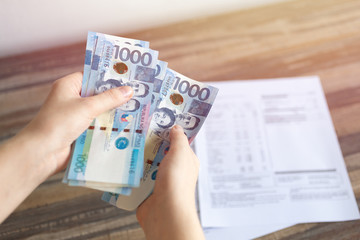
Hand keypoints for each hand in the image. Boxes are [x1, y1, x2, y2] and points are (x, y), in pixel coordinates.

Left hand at [0, 72, 132, 221]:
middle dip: (115, 96)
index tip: (128, 78)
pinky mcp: (79, 131)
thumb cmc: (59, 123)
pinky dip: (108, 125)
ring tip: (136, 110)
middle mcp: (71, 99)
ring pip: (99, 111)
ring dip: (113, 112)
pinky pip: (97, 125)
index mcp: (68, 86)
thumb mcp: (87, 107)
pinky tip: (124, 126)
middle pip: (97, 94)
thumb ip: (109, 99)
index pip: (92, 76)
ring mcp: (75, 116)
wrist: (42, 152)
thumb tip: (129, 90)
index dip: (109, 77)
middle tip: (137, 94)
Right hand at [136, 126, 204, 239]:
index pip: (178, 142)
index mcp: (186, 161)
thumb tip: (176, 127)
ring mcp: (160, 180)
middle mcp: (174, 170)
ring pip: (147, 163)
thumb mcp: (180, 153)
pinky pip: (138, 176)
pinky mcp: (148, 189)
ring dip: (139, 157)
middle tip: (137, 130)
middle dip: (150, 143)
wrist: (165, 212)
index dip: (169, 131)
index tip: (157, 120)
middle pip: (160, 151)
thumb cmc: (176, 182)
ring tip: (126, 142)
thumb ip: (178, 139)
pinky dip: (132, 171)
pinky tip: (123, 162)